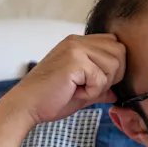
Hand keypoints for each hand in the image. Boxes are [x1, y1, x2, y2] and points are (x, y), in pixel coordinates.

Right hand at [0, 34, 125, 125]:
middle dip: (112, 75)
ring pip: (114, 65)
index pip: (115, 44)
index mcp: (79, 43)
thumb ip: (101, 87)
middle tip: (89, 87)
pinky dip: (92, 92)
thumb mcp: (82, 91)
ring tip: (79, 89)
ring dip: (101, 85)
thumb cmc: (52, 99)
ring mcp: (75, 48)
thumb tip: (116, 93)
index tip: (95, 82)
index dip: (114, 67)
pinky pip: (101, 79)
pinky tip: (74, 92)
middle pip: (120, 52)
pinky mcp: (74, 60)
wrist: (27, 106)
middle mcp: (77, 40)